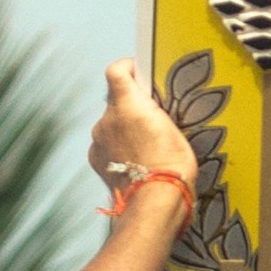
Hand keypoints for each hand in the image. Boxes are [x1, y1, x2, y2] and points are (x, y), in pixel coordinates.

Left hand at [89, 60, 194, 191]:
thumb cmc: (172, 166)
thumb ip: (155, 112)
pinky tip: (135, 162)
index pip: (117, 70)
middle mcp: (107, 119)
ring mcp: (98, 140)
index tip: (139, 72)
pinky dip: (117, 149)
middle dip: (132, 106)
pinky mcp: (96, 160)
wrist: (155, 203)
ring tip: (146, 147)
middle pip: (116, 100)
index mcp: (127, 104)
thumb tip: (148, 107)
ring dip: (124, 129)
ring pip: (111, 125)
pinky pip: (106, 145)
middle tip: (153, 120)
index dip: (128, 67)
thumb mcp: (174, 130)